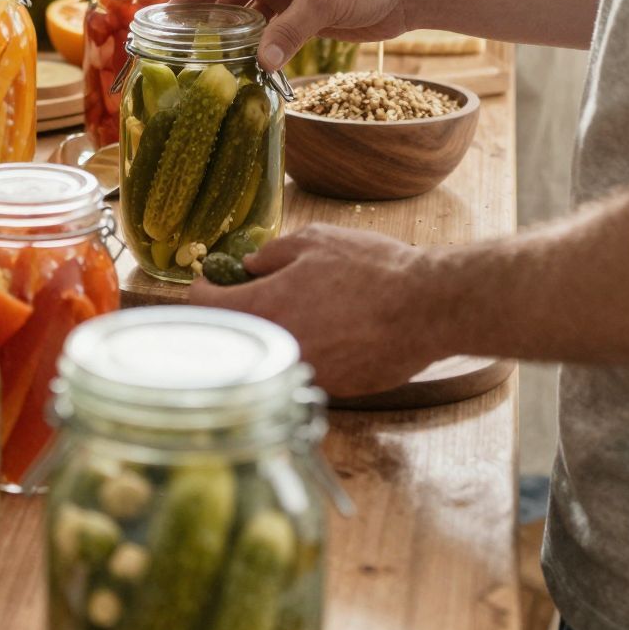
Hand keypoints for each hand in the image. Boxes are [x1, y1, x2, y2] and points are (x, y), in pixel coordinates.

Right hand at [181, 0, 414, 70]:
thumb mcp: (321, 2)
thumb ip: (287, 32)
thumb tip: (260, 63)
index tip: (166, 18)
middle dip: (205, 20)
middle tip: (184, 49)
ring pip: (246, 17)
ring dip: (232, 37)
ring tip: (210, 63)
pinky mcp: (302, 15)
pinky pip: (269, 32)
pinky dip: (257, 47)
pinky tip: (247, 66)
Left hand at [195, 224, 443, 394]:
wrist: (425, 308)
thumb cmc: (372, 269)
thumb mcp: (314, 241)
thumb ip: (271, 254)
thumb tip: (249, 266)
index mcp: (263, 307)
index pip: (204, 306)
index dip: (203, 287)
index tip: (211, 280)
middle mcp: (276, 347)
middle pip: (236, 334)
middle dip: (239, 312)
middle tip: (254, 291)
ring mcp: (304, 372)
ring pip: (272, 354)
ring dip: (276, 333)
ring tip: (302, 309)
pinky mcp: (332, 388)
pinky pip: (305, 367)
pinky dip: (307, 350)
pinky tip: (331, 331)